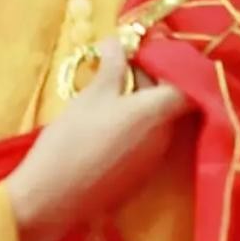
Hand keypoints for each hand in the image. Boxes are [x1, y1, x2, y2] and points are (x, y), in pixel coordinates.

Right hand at [6, 38, 193, 240]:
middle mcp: (163, 138)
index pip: (188, 86)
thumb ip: (113, 65)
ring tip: (106, 90)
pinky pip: (143, 142)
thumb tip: (118, 42)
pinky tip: (102, 121)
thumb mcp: (92, 94)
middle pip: (169, 102)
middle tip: (121, 64)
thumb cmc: (73, 139)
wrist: (51, 198)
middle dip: (149, 80)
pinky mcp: (136, 177)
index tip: (153, 52)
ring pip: (155, 121)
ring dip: (138, 102)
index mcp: (157, 114)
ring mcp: (151, 161)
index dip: (176, 66)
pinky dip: (131, 126)